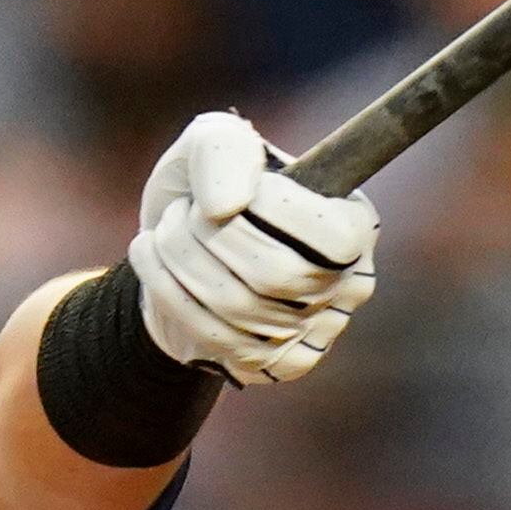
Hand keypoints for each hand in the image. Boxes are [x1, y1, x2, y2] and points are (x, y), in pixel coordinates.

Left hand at [123, 113, 377, 387]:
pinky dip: (169, 294)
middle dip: (207, 237)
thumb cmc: (209, 189)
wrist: (177, 251)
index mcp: (356, 222)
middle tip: (178, 213)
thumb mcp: (211, 144)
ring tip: (162, 234)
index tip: (223, 192)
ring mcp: (316, 332)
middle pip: (279, 275)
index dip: (266, 211)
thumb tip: (224, 208)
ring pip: (241, 309)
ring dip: (180, 261)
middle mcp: (350, 283)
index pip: (333, 236)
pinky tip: (154, 263)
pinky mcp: (277, 365)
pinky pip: (218, 341)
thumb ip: (223, 149)